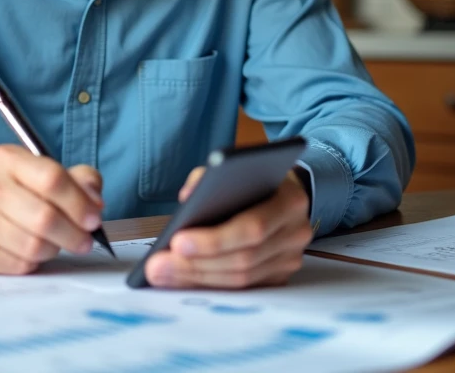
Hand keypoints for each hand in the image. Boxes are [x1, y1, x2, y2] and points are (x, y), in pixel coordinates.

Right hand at [0, 144, 103, 273]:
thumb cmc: (11, 193)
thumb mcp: (41, 173)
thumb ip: (78, 180)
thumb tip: (94, 202)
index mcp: (6, 158)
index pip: (52, 179)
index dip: (79, 203)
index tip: (94, 218)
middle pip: (44, 217)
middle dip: (73, 234)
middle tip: (84, 241)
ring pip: (33, 246)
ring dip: (53, 250)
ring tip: (54, 244)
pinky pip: (19, 265)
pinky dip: (33, 263)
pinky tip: (29, 252)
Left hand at [142, 166, 312, 288]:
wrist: (286, 191)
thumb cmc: (254, 179)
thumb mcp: (234, 167)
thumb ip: (208, 177)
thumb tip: (187, 198)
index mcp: (289, 200)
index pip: (252, 227)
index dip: (214, 240)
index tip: (177, 241)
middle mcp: (295, 232)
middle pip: (243, 259)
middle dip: (196, 264)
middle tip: (158, 266)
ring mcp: (290, 257)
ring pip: (242, 279)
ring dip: (197, 278)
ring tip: (162, 273)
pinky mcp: (280, 274)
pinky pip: (243, 287)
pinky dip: (209, 284)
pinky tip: (181, 278)